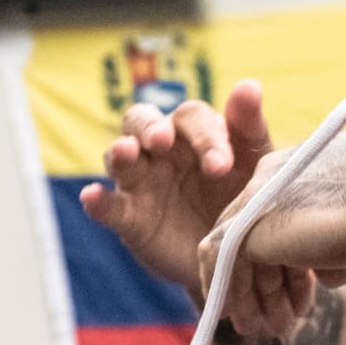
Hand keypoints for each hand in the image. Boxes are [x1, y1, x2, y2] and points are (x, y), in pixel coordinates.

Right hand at [82, 79, 280, 294]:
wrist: (238, 259)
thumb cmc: (245, 199)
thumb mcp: (254, 166)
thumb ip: (248, 128)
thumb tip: (249, 85)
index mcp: (193, 133)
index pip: (190, 118)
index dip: (204, 135)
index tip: (222, 166)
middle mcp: (161, 151)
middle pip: (141, 121)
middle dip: (150, 127)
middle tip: (162, 140)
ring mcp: (141, 183)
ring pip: (118, 156)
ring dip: (120, 152)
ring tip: (126, 152)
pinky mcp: (130, 220)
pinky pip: (109, 207)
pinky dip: (97, 201)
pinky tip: (91, 197)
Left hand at [196, 128, 345, 333]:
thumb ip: (335, 253)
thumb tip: (326, 278)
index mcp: (298, 174)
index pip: (282, 227)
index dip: (289, 270)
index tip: (296, 302)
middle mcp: (272, 181)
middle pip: (257, 242)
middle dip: (265, 288)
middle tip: (273, 323)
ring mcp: (256, 201)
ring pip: (236, 253)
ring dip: (246, 296)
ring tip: (260, 330)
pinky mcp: (245, 223)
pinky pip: (218, 258)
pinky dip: (223, 287)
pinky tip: (229, 313)